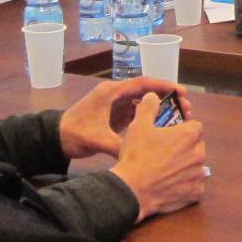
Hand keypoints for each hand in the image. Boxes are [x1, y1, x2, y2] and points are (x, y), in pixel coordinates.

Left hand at [59, 77, 195, 159]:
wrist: (55, 139)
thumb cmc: (73, 134)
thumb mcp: (97, 140)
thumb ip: (118, 146)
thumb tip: (138, 157)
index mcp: (111, 92)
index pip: (142, 84)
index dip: (163, 86)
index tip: (181, 91)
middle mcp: (115, 95)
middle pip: (147, 91)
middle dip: (168, 97)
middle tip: (186, 107)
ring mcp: (115, 105)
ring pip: (144, 102)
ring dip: (162, 107)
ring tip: (181, 116)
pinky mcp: (115, 116)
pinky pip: (138, 113)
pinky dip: (152, 117)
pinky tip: (165, 126)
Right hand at [109, 92, 207, 220]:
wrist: (132, 190)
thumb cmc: (136, 156)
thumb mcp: (139, 125)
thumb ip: (148, 106)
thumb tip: (153, 96)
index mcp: (190, 135)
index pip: (195, 126)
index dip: (183, 129)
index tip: (170, 134)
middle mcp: (199, 154)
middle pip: (196, 146)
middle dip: (184, 147)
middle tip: (165, 152)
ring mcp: (198, 175)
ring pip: (195, 166)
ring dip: (184, 166)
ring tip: (165, 169)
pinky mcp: (195, 193)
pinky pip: (194, 185)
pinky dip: (185, 184)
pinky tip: (169, 184)